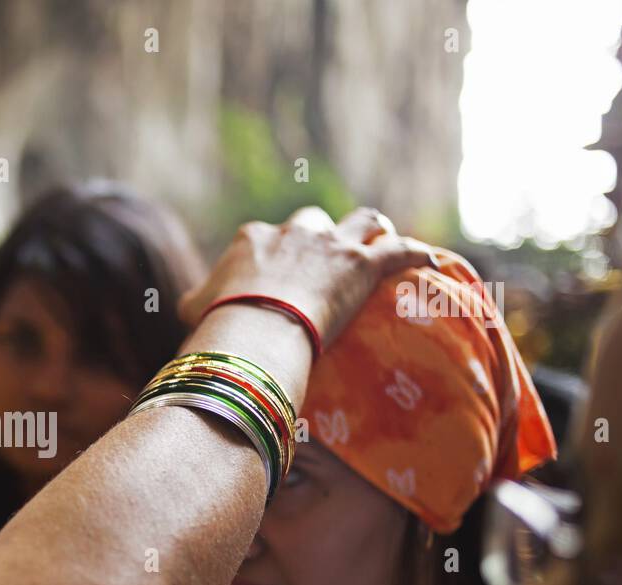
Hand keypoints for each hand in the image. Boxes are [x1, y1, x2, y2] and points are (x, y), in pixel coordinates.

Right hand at [179, 207, 435, 348]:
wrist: (254, 327)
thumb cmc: (219, 323)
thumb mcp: (194, 311)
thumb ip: (196, 302)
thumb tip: (187, 309)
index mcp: (254, 239)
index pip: (269, 236)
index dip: (278, 253)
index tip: (280, 273)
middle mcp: (295, 232)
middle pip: (315, 221)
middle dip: (323, 236)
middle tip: (329, 260)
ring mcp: (332, 246)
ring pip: (363, 220)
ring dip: (372, 230)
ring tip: (380, 241)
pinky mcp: (364, 265)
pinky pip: (401, 252)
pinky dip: (417, 255)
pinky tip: (433, 262)